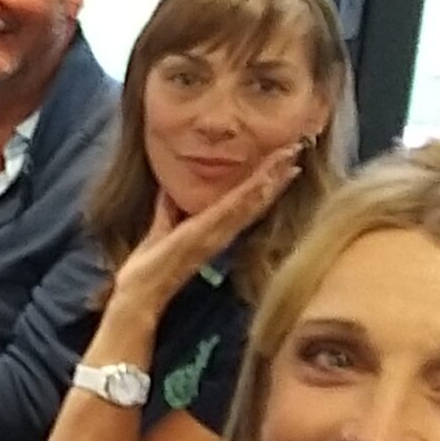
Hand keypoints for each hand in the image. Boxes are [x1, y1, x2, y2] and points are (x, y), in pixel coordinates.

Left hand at [113, 141, 304, 310]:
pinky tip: (264, 179)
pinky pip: (230, 211)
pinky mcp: (202, 235)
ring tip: (290, 156)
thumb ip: (169, 209)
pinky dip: (250, 195)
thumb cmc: (151, 265)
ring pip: (250, 202)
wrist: (140, 292)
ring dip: (271, 178)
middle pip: (256, 199)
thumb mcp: (162, 227)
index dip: (266, 181)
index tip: (284, 160)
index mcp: (213, 229)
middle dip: (278, 174)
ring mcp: (214, 234)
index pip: (245, 201)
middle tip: (298, 148)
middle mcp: (220, 232)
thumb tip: (170, 188)